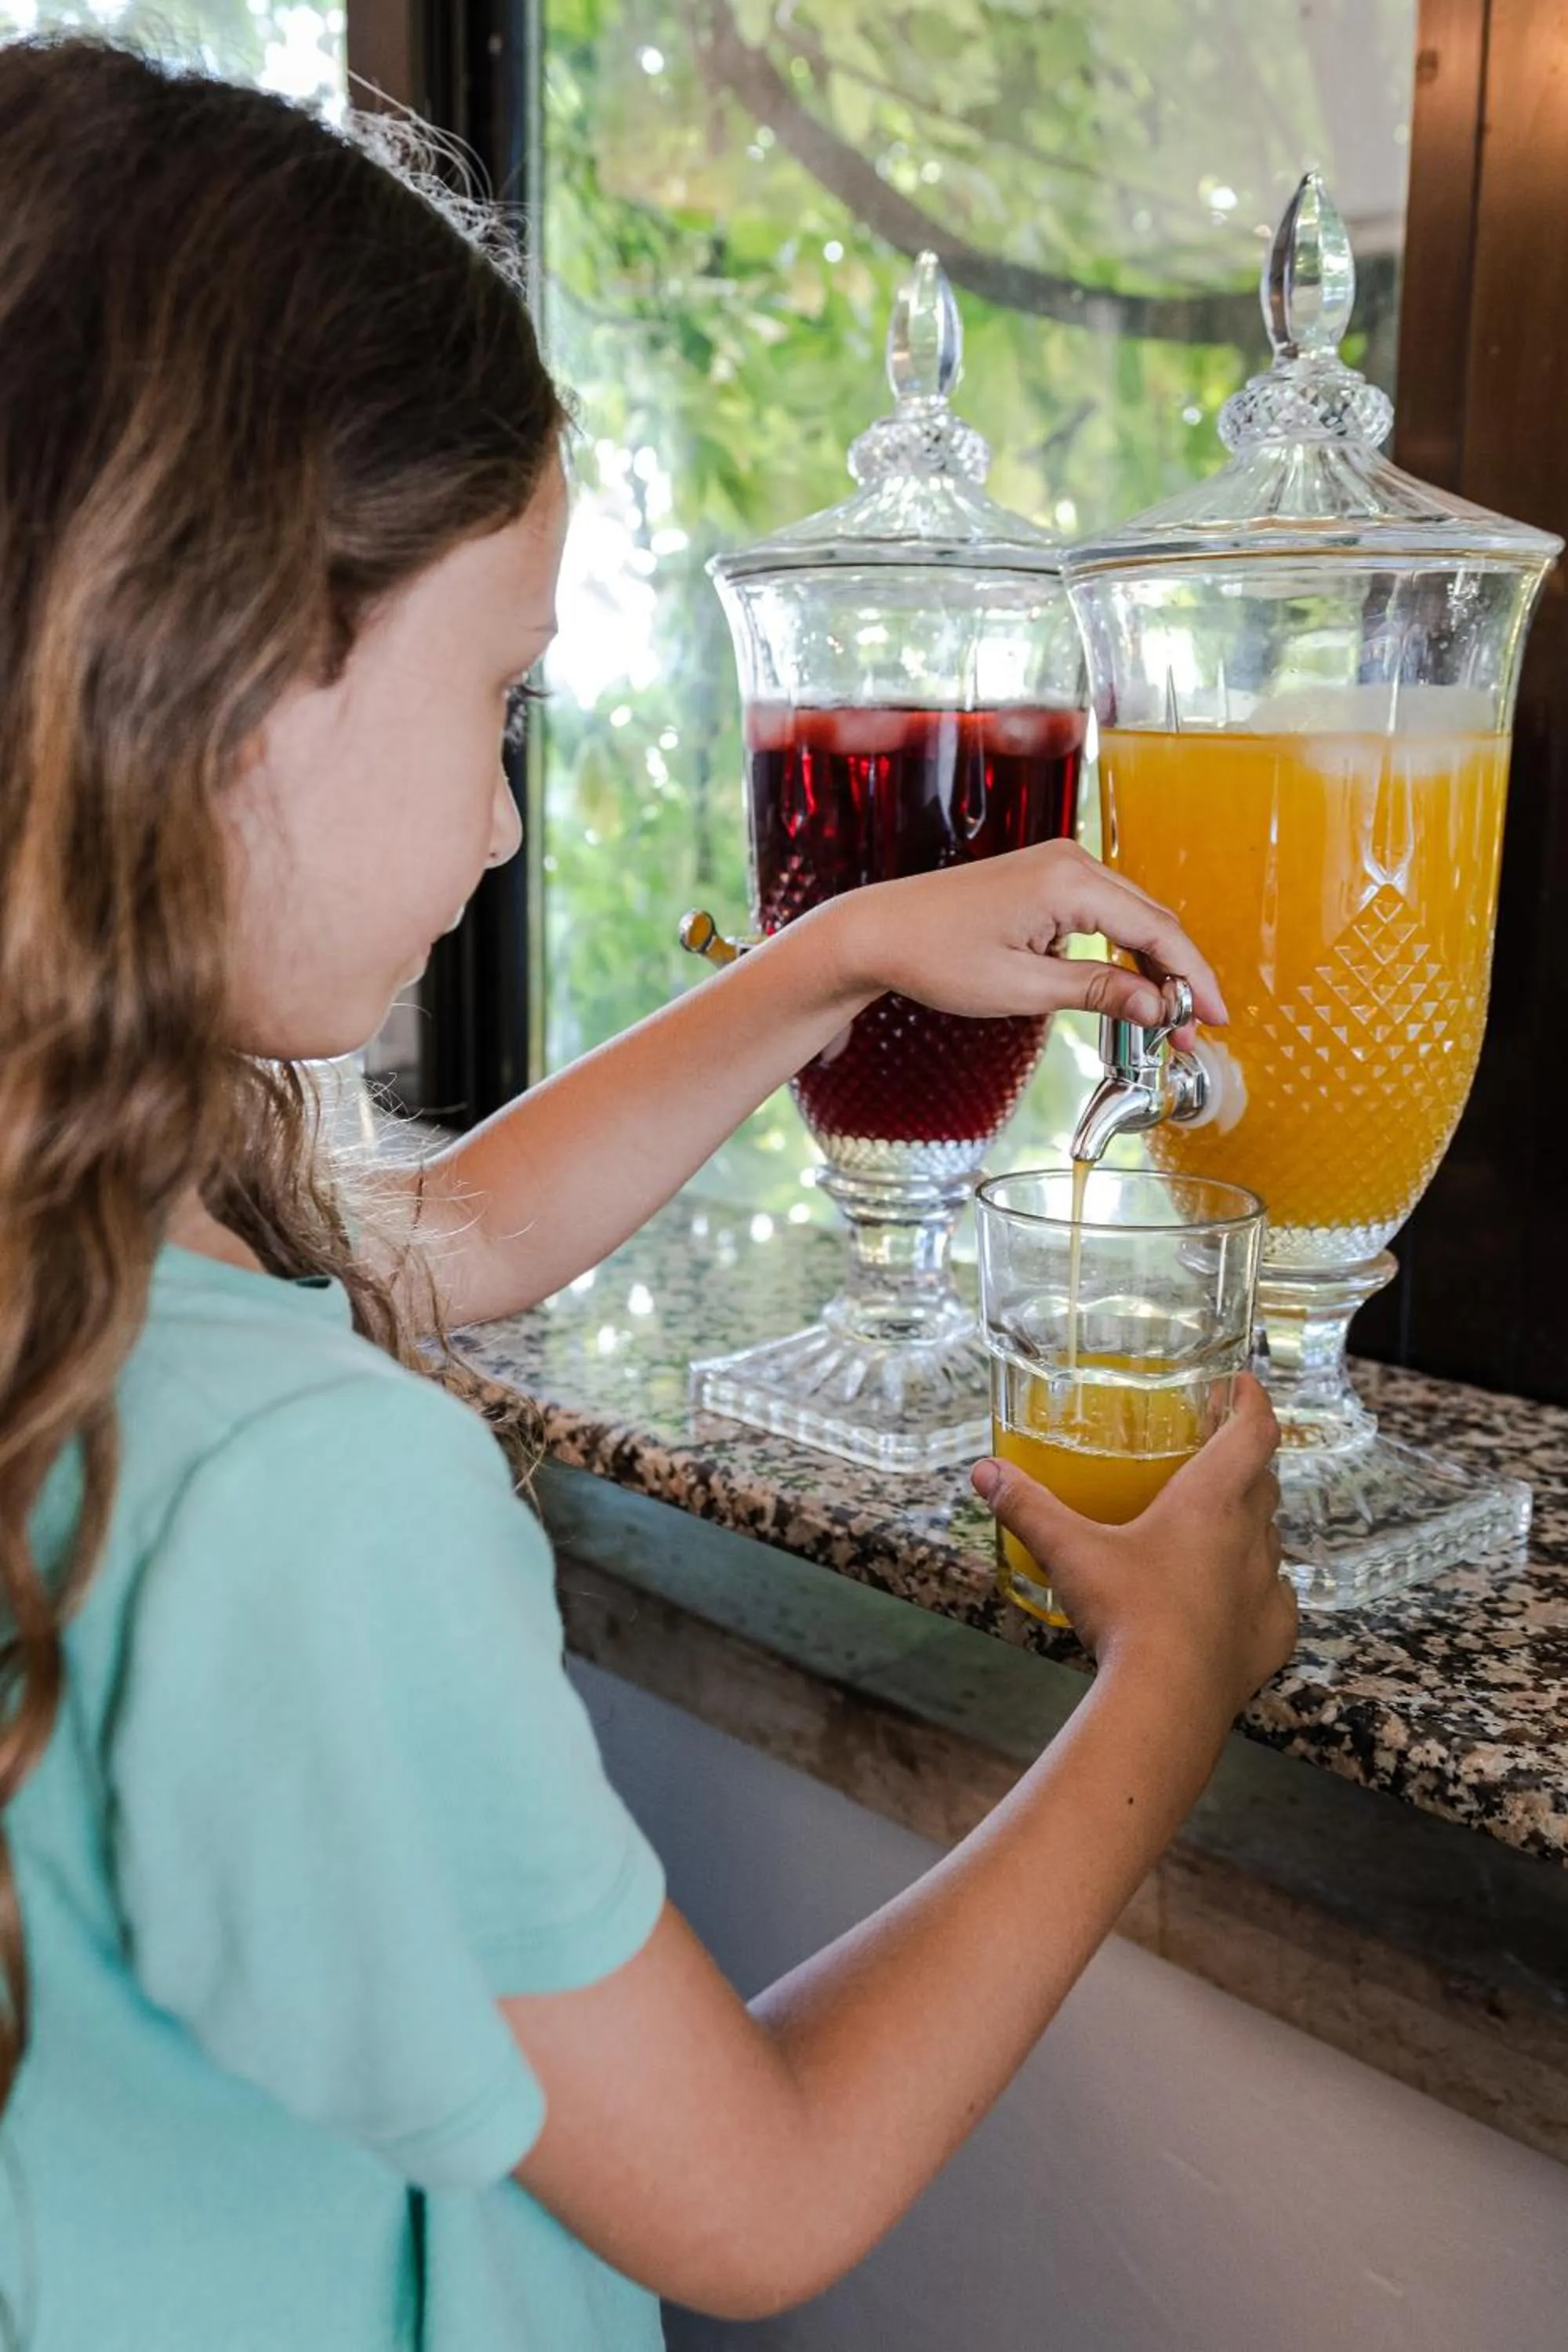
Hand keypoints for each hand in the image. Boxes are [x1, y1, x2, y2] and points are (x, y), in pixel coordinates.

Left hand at [820, 839, 1226, 1030]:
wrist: (879, 931)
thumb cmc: (936, 957)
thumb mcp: (1024, 988)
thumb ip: (1098, 993)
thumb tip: (1158, 1008)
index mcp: (1070, 882)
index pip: (1157, 931)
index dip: (1193, 978)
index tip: (1214, 1017)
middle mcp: (1070, 861)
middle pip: (1152, 920)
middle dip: (1178, 976)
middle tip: (1191, 1031)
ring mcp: (1057, 865)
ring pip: (1130, 916)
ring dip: (1151, 965)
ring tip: (1164, 1019)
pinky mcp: (1044, 878)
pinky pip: (1102, 912)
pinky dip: (1122, 949)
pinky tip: (1127, 988)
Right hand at [972, 1376, 1294, 1729]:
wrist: (1167, 1701)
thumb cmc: (1127, 1613)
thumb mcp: (1069, 1552)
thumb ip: (1028, 1506)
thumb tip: (986, 1471)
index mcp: (1212, 1500)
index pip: (1254, 1431)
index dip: (1251, 1400)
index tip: (1240, 1384)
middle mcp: (1250, 1536)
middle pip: (1264, 1480)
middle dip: (1245, 1461)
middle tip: (1214, 1453)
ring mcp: (1267, 1589)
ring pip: (1270, 1539)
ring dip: (1250, 1524)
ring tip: (1216, 1526)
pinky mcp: (1272, 1637)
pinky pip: (1275, 1600)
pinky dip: (1257, 1590)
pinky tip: (1231, 1598)